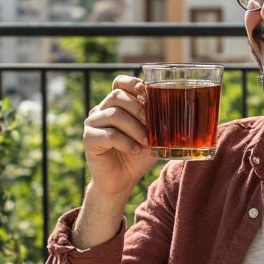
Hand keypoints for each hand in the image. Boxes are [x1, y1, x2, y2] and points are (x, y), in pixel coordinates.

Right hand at [82, 75, 156, 197]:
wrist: (121, 181)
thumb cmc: (137, 157)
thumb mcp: (152, 137)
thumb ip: (158, 122)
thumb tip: (174, 110)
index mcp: (116, 105)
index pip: (119, 82)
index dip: (132, 83)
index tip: (146, 93)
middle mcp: (101, 110)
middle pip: (117, 95)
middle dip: (138, 109)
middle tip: (151, 126)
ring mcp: (93, 124)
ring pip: (114, 114)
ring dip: (135, 129)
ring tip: (145, 143)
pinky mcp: (89, 139)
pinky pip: (109, 134)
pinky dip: (126, 142)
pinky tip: (134, 150)